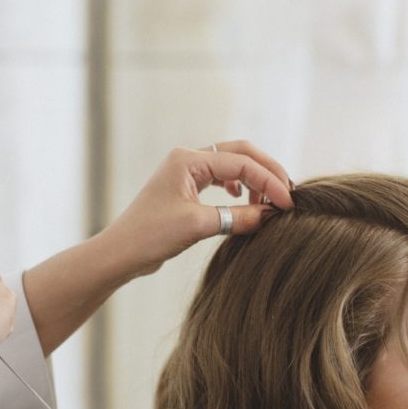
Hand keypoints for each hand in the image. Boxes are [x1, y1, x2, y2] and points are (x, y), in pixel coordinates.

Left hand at [101, 140, 294, 278]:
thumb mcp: (198, 226)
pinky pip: (221, 180)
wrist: (120, 254)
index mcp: (188, 159)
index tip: (287, 204)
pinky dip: (239, 189)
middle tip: (287, 195)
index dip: (269, 182)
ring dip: (254, 180)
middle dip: (267, 172)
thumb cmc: (150, 236)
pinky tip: (244, 202)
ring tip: (267, 203)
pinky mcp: (186, 190)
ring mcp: (186, 173)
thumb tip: (269, 216)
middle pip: (241, 154)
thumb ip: (237, 218)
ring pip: (232, 166)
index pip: (241, 163)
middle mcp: (188, 160)